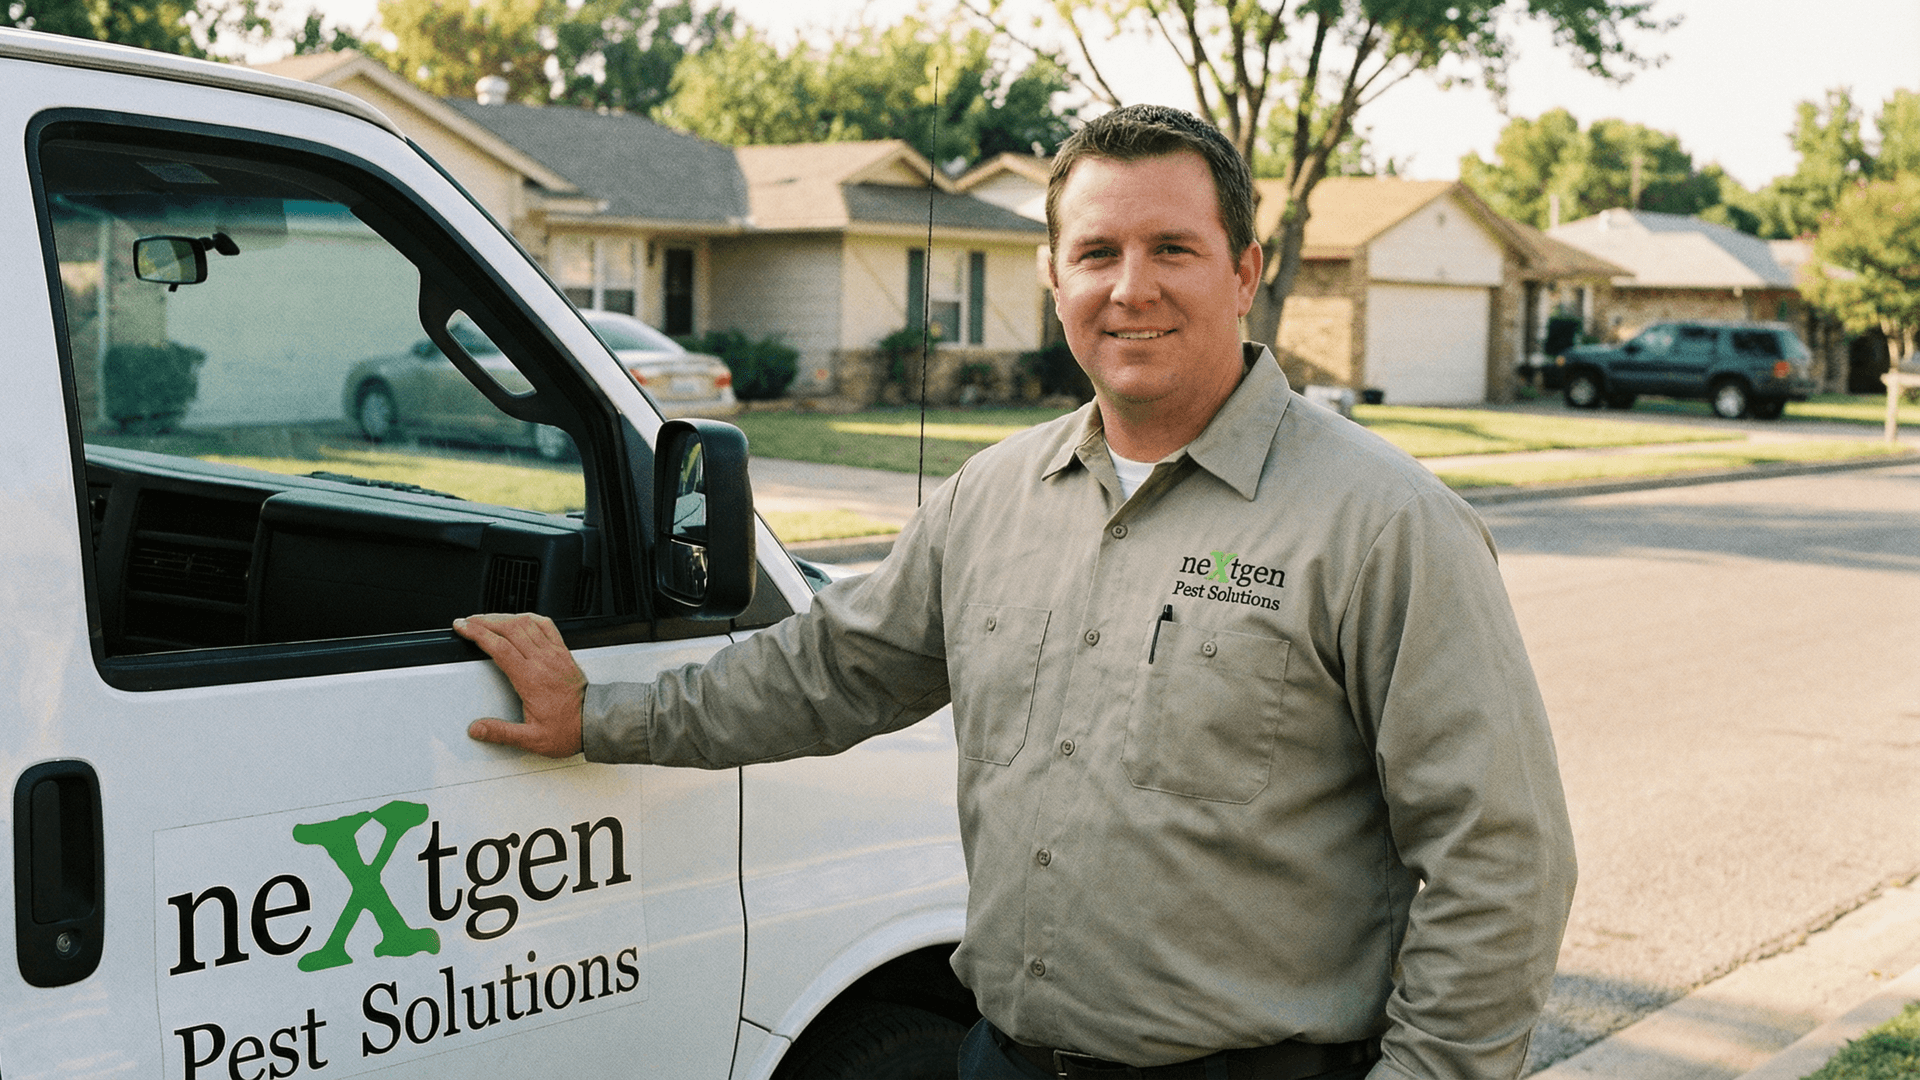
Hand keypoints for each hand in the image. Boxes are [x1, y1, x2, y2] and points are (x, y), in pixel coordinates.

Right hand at [455, 613, 585, 757]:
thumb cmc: (568, 730)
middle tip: (468, 621)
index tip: (462, 628)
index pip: (499, 647)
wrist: (596, 723)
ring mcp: (555, 654)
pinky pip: (547, 626)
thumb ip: (502, 733)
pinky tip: (520, 618)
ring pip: (527, 623)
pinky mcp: (564, 652)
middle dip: (484, 621)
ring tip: (487, 619)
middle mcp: (543, 661)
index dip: (477, 633)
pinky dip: (530, 618)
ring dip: (504, 617)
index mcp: (531, 679)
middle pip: (510, 629)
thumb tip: (477, 729)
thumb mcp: (532, 739)